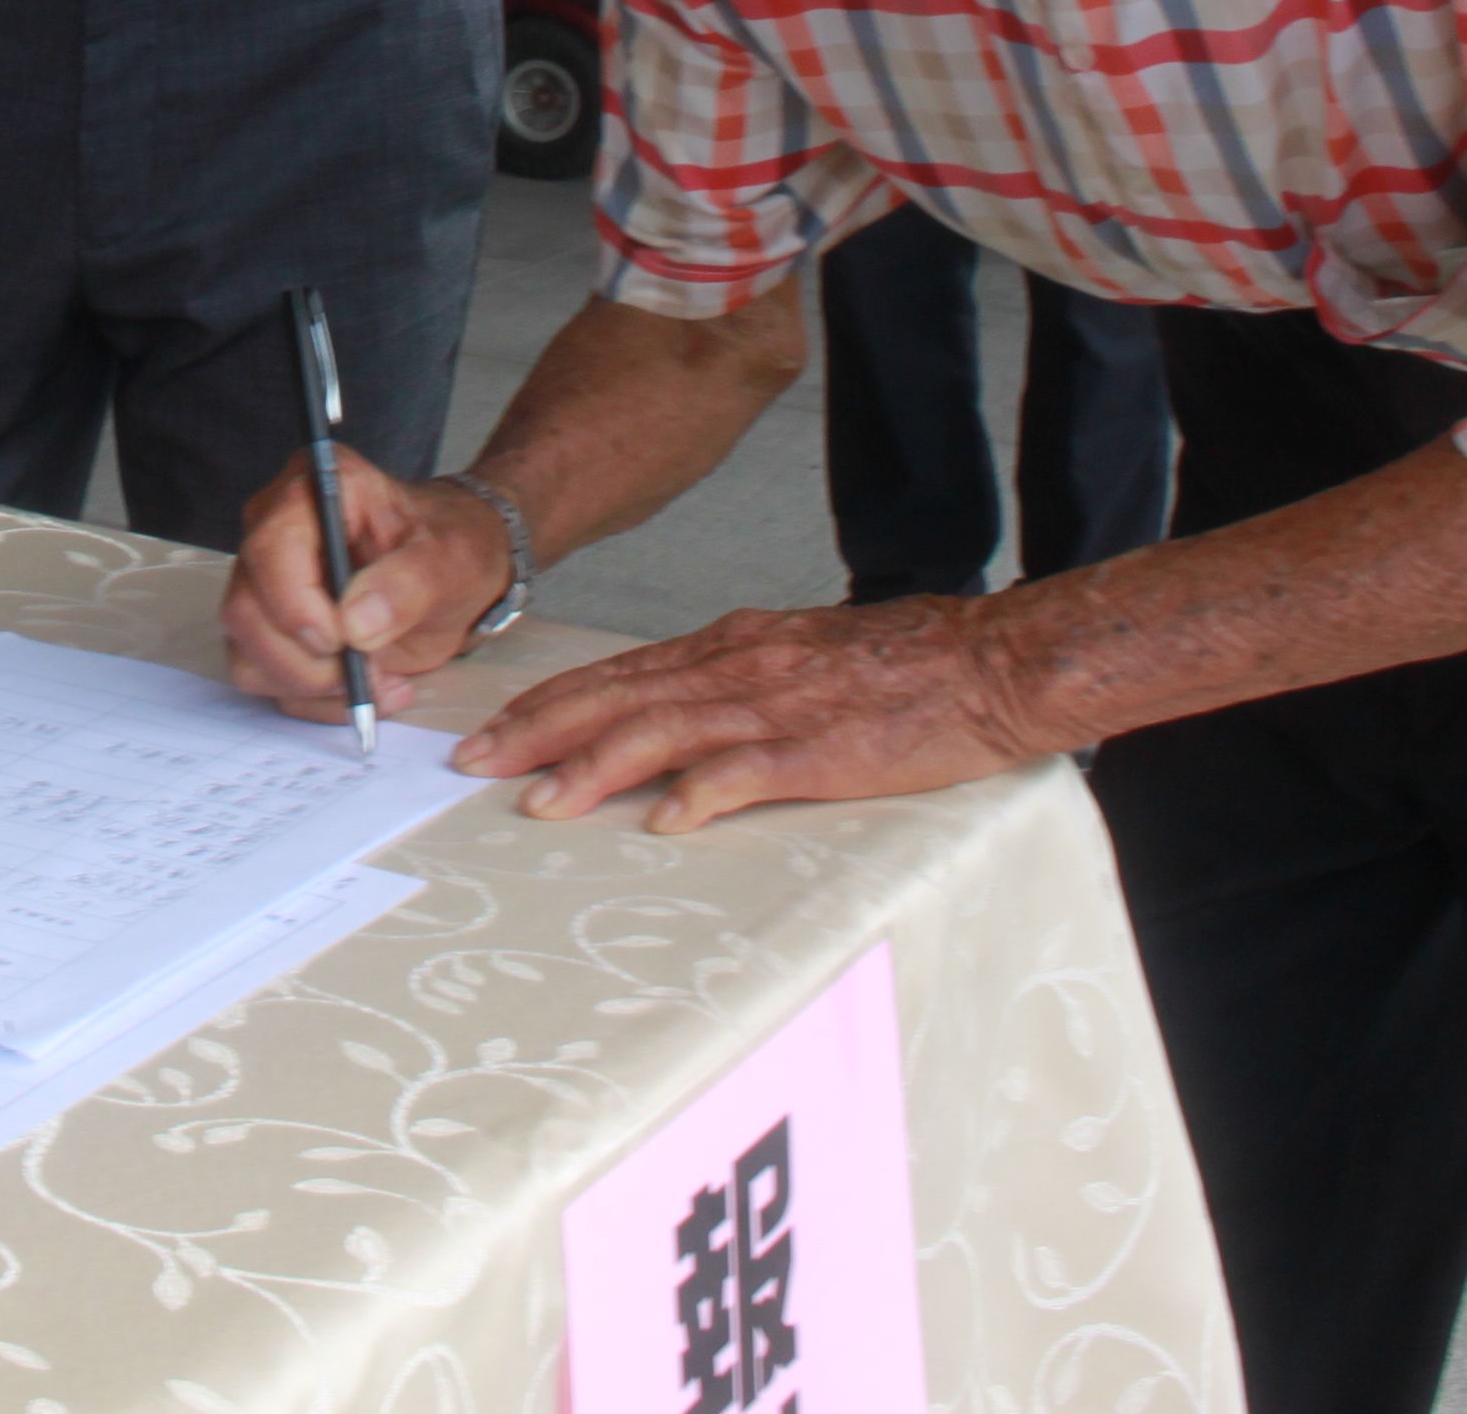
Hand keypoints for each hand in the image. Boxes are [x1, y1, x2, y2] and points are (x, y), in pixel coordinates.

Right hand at [218, 451, 510, 717]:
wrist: (452, 574)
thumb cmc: (451, 547)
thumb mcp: (450, 558)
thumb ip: (409, 584)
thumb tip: (356, 624)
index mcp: (315, 490)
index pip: (270, 550)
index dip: (297, 605)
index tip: (346, 639)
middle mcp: (274, 530)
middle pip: (247, 612)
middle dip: (308, 662)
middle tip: (370, 672)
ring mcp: (264, 583)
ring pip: (249, 655)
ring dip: (314, 687)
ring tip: (381, 680)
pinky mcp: (269, 629)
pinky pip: (267, 681)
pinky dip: (317, 700)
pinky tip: (369, 686)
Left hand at [451, 599, 1049, 834]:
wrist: (991, 660)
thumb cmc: (907, 665)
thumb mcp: (803, 655)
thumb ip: (740, 679)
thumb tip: (679, 708)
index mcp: (736, 646)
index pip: (621, 673)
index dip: (550, 702)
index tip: (494, 728)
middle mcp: (742, 667)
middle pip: (619, 696)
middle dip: (539, 729)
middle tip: (475, 762)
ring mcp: (781, 708)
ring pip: (664, 731)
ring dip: (594, 766)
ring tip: (538, 800)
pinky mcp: (825, 751)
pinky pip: (750, 772)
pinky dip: (700, 794)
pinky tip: (662, 820)